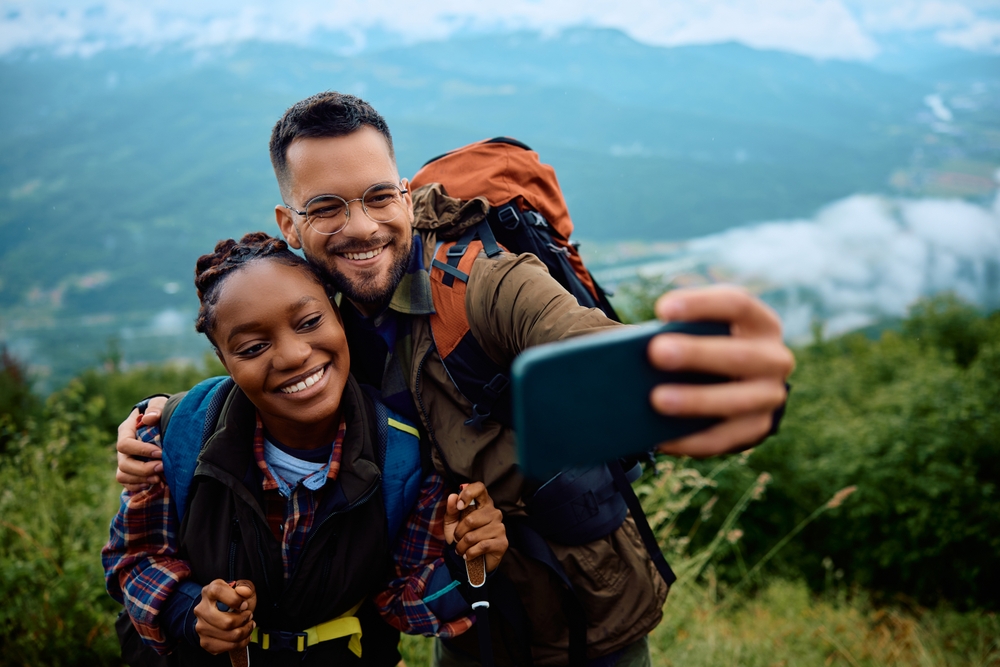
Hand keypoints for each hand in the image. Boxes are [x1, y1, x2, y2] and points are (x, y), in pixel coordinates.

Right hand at [116, 396, 167, 490]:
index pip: (125, 444)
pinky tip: (154, 484)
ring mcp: (126, 460)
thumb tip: (149, 418)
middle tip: (162, 468)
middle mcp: (123, 448)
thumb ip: (156, 408)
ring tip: (160, 478)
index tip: (160, 453)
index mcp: (126, 431)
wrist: (163, 422)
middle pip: (123, 464)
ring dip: (141, 479)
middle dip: (143, 468)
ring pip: (123, 476)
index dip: (141, 450)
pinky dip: (139, 487)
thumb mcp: (160, 404)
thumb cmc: (160, 411)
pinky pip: (127, 485)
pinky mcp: (131, 472)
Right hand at [193, 579, 255, 654]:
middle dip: (244, 621)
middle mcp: (201, 609)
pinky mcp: (205, 641)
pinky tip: (244, 636)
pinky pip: (227, 647)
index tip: (244, 604)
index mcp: (209, 591)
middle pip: (227, 623)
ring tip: (248, 625)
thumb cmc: (232, 599)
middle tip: (249, 616)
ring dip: (246, 632)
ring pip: (230, 636)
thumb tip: (244, 592)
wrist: (220, 612)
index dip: (235, 600)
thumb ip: (245, 586)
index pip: (218, 592)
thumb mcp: (241, 587)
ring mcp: (201, 627)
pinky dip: (241, 643)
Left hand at [443, 482, 506, 573]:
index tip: (459, 506)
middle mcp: (494, 512)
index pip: (479, 488)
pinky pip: (482, 546)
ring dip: (462, 546)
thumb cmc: (462, 537)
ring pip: (474, 535)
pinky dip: (470, 553)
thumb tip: (453, 496)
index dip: (468, 494)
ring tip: (461, 549)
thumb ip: (452, 509)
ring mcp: (500, 527)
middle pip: (471, 519)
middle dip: (458, 532)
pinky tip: (468, 555)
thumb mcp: (452, 522)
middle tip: (457, 539)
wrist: (470, 559)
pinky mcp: (502, 542)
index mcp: (483, 503)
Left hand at [648, 285, 793, 457]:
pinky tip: (662, 439)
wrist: (741, 385)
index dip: (701, 304)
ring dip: (695, 400)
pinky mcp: (757, 428)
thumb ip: (683, 332)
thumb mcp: (705, 331)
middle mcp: (774, 358)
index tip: (663, 309)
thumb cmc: (709, 347)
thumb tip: (637, 347)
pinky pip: (724, 438)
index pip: (738, 304)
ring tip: (656, 399)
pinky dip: (691, 440)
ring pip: (735, 400)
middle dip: (696, 354)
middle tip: (656, 352)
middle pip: (739, 354)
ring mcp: (770, 396)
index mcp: (760, 323)